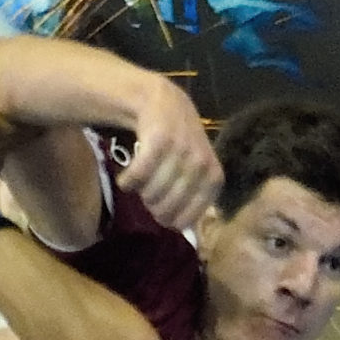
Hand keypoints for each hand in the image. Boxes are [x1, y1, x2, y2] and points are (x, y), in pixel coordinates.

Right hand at [120, 77, 223, 231]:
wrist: (163, 103)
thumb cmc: (178, 145)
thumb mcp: (196, 173)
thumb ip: (194, 200)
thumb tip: (189, 236)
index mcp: (213, 178)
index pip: (186, 220)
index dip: (168, 220)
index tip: (161, 209)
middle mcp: (201, 164)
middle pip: (165, 210)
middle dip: (151, 207)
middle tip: (148, 193)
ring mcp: (182, 150)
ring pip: (151, 194)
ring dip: (139, 192)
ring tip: (140, 181)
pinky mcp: (160, 140)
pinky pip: (138, 176)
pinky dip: (127, 181)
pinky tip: (126, 178)